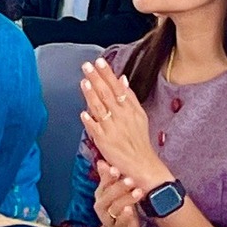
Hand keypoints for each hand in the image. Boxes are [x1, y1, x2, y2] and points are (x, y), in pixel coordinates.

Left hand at [79, 58, 170, 189]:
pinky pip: (95, 129)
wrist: (143, 164)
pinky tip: (83, 113)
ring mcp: (112, 129)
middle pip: (107, 95)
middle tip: (87, 66)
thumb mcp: (139, 115)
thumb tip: (121, 78)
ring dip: (91, 95)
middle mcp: (121, 117)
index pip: (117, 87)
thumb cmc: (139, 139)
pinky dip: (90, 121)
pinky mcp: (105, 142)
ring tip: (84, 82)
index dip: (107, 74)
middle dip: (96, 79)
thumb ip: (129, 96)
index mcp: (130, 109)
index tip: (99, 62)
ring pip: (100, 109)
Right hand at [93, 160, 144, 226]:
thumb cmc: (120, 211)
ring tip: (138, 192)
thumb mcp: (116, 193)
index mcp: (101, 195)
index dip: (108, 176)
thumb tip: (101, 162)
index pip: (103, 184)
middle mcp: (101, 206)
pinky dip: (125, 216)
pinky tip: (130, 210)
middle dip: (119, 187)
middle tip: (131, 180)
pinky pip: (120, 223)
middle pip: (107, 195)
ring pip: (115, 208)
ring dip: (127, 199)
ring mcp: (108, 219)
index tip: (116, 169)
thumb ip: (108, 178)